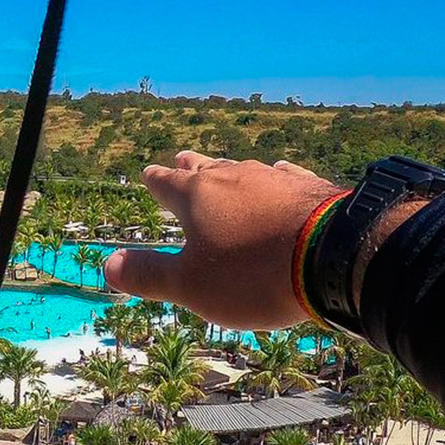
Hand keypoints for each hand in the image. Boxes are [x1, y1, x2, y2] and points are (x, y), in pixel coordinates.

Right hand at [102, 152, 343, 329]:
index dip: (155, 181)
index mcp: (197, 197)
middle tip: (182, 158)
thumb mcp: (191, 286)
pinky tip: (279, 175)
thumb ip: (150, 275)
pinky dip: (274, 179)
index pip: (166, 183)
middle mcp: (233, 178)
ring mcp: (275, 180)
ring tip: (226, 169)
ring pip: (244, 170)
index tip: (148, 174)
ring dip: (231, 171)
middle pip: (205, 168)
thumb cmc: (253, 275)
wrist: (335, 259)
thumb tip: (109, 265)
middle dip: (190, 166)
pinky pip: (285, 177)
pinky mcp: (312, 188)